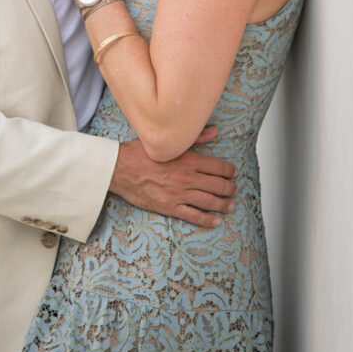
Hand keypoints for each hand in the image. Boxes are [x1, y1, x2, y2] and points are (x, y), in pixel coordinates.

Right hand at [110, 137, 233, 227]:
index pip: (219, 167)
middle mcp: (187, 177)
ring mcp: (179, 193)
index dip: (230, 171)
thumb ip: (194, 137)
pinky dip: (208, 220)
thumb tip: (214, 131)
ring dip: (224, 204)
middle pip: (218, 185)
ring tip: (230, 205)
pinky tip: (216, 221)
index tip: (233, 173)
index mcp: (188, 160)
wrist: (118, 168)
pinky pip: (194, 216)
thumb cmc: (139, 153)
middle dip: (230, 189)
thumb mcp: (167, 141)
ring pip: (210, 202)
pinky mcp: (170, 207)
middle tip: (234, 189)